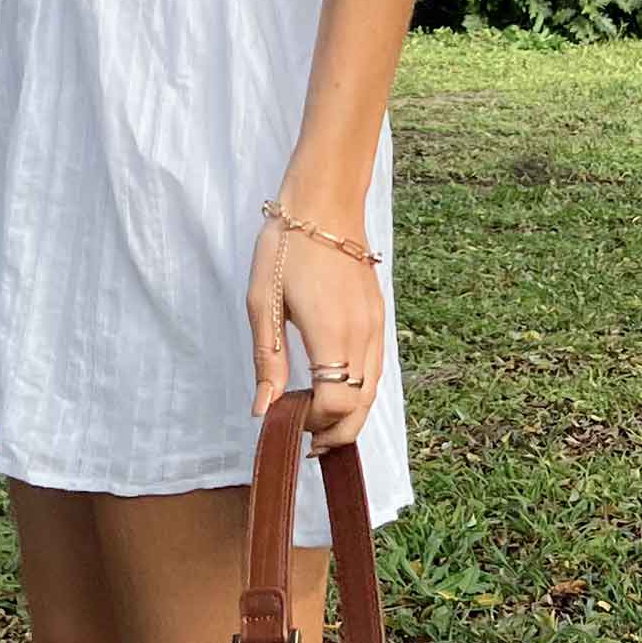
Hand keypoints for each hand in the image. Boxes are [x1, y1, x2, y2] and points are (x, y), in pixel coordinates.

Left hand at [245, 204, 384, 458]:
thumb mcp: (262, 301)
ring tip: (318, 421)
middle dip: (335, 433)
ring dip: (349, 414)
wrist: (325, 202)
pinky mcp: (379, 315)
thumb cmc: (287, 246)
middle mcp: (363, 335)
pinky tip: (335, 387)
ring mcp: (376, 325)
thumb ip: (267, 360)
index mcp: (332, 333)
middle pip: (360, 408)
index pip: (334, 404)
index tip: (287, 420)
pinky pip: (376, 367)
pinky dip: (359, 390)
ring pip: (372, 391)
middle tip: (306, 440)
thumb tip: (263, 410)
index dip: (312, 424)